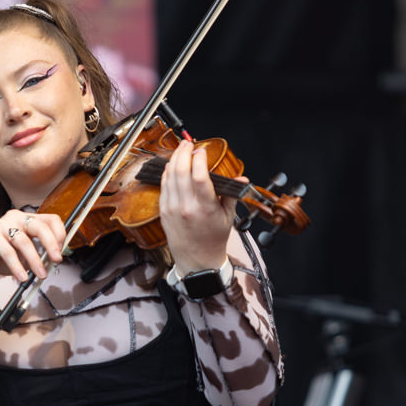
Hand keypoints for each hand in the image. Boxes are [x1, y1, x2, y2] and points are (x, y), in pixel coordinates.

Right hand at [0, 209, 66, 282]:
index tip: (62, 251)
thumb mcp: (25, 254)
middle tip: (56, 260)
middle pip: (40, 227)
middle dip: (52, 245)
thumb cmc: (2, 255)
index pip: (51, 220)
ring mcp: (3, 225)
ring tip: (40, 275)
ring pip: (24, 242)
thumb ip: (39, 254)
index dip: (60, 234)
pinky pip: (8, 252)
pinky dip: (17, 267)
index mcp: (28, 219)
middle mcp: (17, 218)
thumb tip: (53, 262)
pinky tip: (22, 277)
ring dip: (35, 260)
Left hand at [159, 139, 236, 272]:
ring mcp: (172, 208)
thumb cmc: (213, 239)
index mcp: (205, 208)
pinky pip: (163, 185)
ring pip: (169, 176)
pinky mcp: (163, 210)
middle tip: (189, 143)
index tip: (202, 151)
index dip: (199, 159)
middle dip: (184, 152)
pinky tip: (172, 165)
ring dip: (174, 159)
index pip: (198, 176)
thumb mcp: (228, 217)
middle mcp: (186, 207)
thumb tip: (241, 177)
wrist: (196, 261)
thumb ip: (232, 194)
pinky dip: (167, 172)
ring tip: (181, 149)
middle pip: (180, 171)